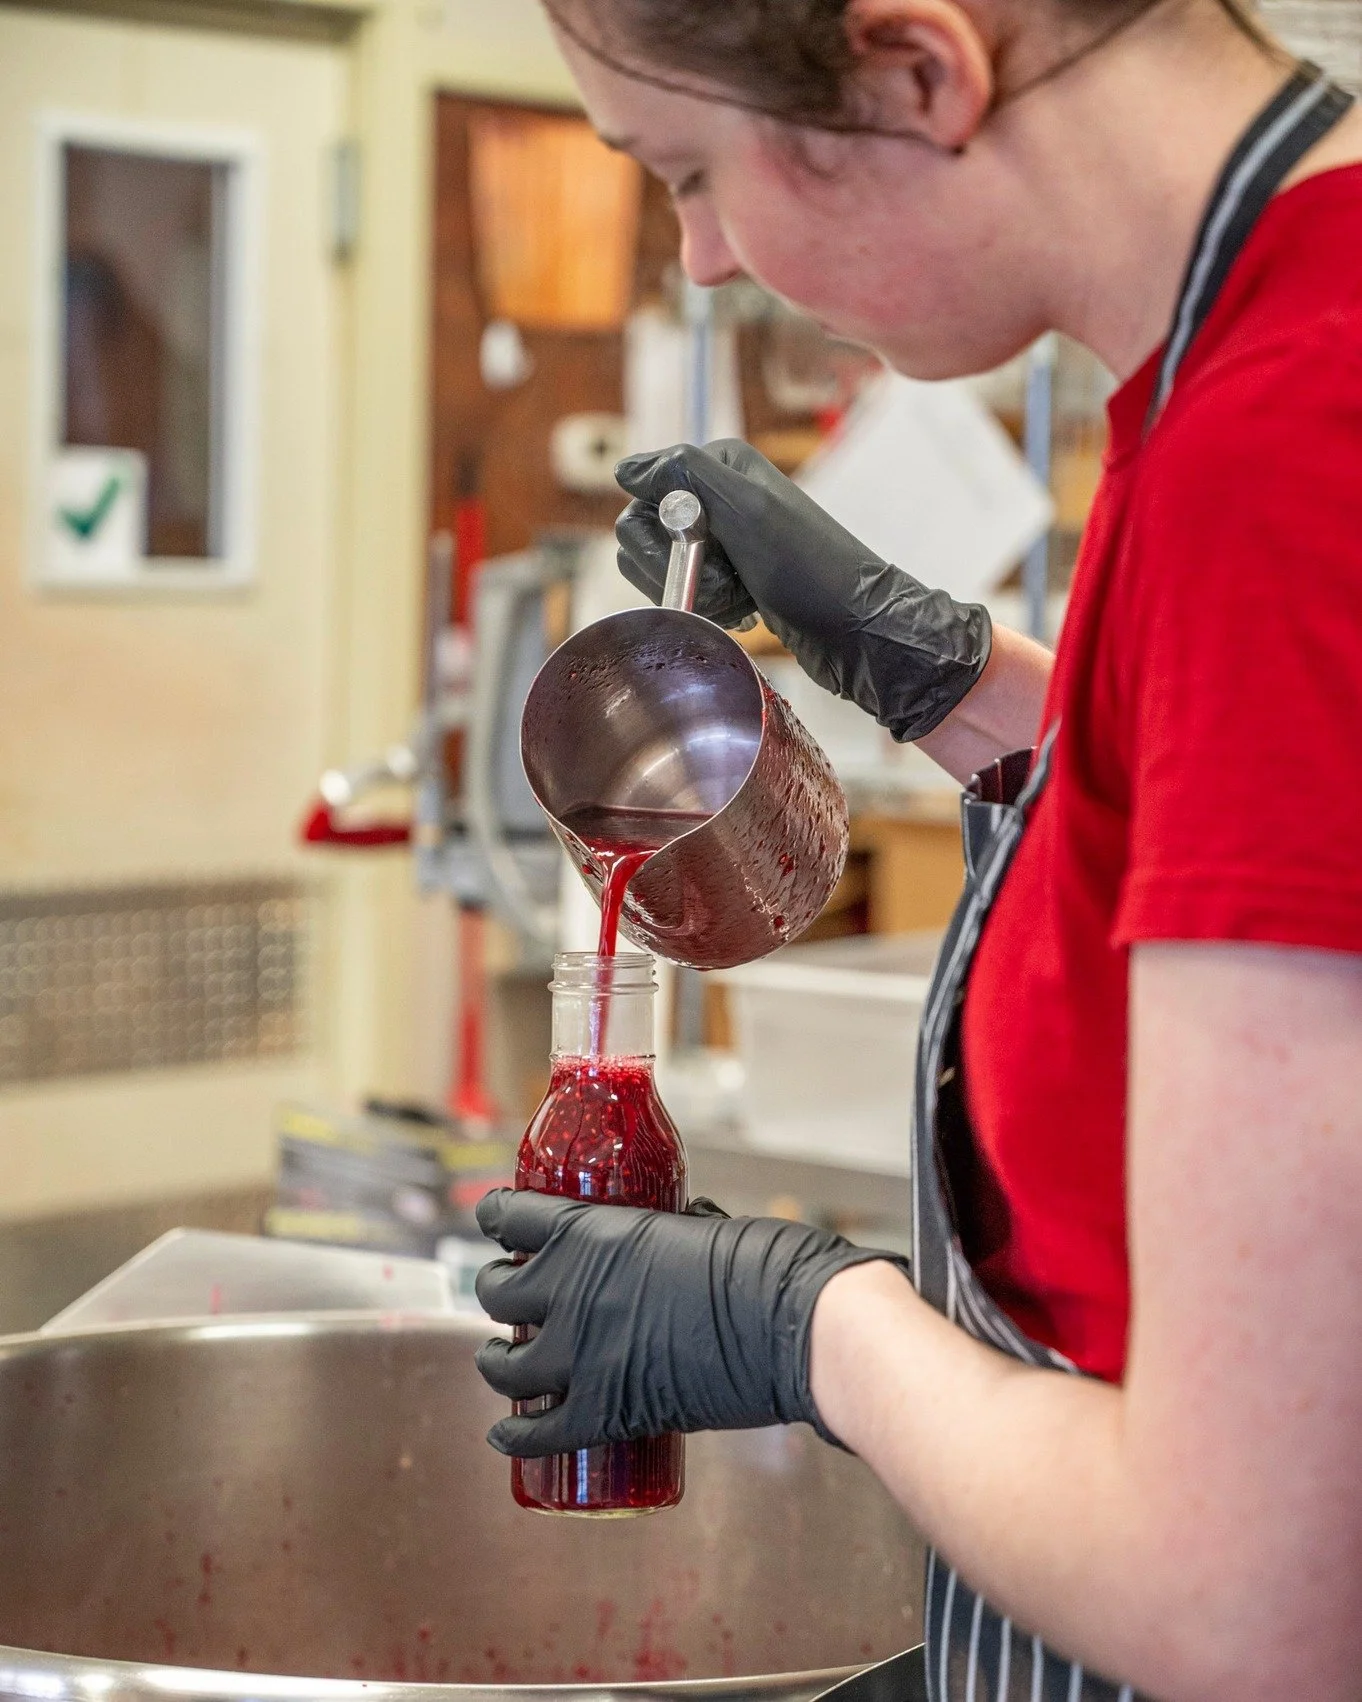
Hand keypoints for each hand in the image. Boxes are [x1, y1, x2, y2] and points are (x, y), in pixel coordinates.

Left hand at [473, 1188, 910, 1456]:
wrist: (795, 1325)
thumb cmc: (765, 1263)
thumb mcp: (701, 1222)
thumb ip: (671, 1227)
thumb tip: (681, 1225)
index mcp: (591, 1232)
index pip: (512, 1218)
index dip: (497, 1220)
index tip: (496, 1224)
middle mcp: (571, 1290)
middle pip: (498, 1293)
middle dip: (498, 1292)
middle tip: (508, 1297)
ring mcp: (581, 1354)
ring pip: (504, 1366)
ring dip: (494, 1364)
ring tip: (497, 1361)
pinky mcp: (605, 1410)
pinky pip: (537, 1433)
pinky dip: (514, 1437)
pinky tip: (504, 1435)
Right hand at [615, 439, 992, 742]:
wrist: (855, 628)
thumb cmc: (808, 568)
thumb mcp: (747, 510)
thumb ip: (683, 476)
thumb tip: (623, 469)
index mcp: (717, 467)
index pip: (640, 498)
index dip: (660, 537)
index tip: (702, 553)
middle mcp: (716, 496)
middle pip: (643, 537)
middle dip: (678, 571)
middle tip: (728, 584)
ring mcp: (722, 540)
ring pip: (663, 571)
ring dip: (696, 593)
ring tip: (740, 599)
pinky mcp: (729, 578)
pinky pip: (688, 593)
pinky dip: (709, 608)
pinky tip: (745, 611)